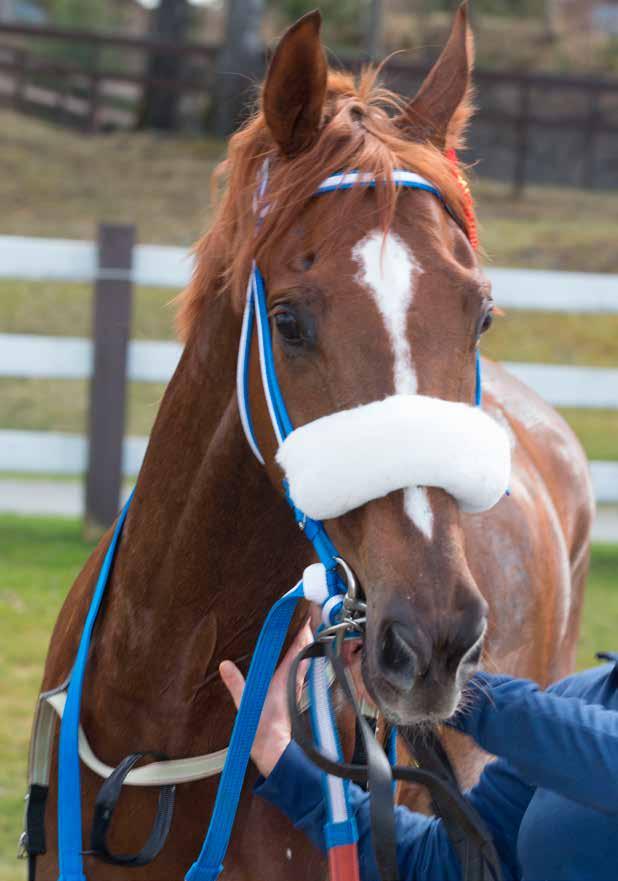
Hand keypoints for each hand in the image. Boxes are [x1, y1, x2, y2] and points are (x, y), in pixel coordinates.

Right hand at [219, 620, 312, 777]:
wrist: (275, 750)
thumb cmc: (264, 727)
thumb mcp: (246, 703)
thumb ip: (236, 683)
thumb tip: (225, 665)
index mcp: (286, 676)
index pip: (300, 647)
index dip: (304, 630)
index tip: (305, 613)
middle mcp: (294, 678)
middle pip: (306, 649)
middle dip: (306, 632)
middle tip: (303, 615)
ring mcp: (295, 685)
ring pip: (305, 658)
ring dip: (304, 644)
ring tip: (300, 629)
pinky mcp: (293, 693)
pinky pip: (300, 668)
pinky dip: (300, 656)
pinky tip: (294, 654)